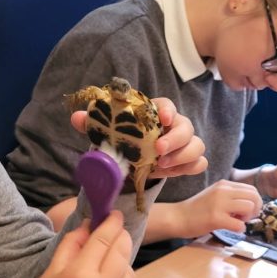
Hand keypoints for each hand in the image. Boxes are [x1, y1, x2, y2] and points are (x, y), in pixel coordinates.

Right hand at [22, 211, 134, 277]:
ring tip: (108, 264)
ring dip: (122, 264)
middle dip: (122, 238)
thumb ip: (72, 243)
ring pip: (130, 274)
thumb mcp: (52, 269)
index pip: (104, 240)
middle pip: (122, 253)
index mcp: (81, 275)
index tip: (115, 214)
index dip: (112, 224)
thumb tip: (91, 224)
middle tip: (118, 230)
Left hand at [69, 96, 207, 179]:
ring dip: (183, 156)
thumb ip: (92, 124)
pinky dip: (188, 168)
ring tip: (162, 166)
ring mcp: (183, 144)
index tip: (162, 118)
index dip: (167, 110)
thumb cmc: (124, 139)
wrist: (132, 158)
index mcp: (155, 114)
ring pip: (197, 145)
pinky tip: (170, 173)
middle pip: (187, 126)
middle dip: (175, 139)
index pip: (167, 105)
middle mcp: (173, 126)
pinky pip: (199, 163)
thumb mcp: (107, 132)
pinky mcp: (187, 161)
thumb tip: (77, 117)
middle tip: (158, 150)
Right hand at [177, 179, 262, 236]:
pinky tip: (230, 228)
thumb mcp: (215, 195)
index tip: (246, 212)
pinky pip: (239, 224)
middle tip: (245, 218)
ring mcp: (219, 204)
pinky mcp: (215, 218)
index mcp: (224, 185)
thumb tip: (252, 205)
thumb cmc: (196, 209)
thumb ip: (231, 196)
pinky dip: (239, 229)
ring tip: (236, 221)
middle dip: (255, 209)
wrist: (177, 217)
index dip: (255, 202)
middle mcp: (223, 191)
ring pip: (249, 207)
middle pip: (254, 196)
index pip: (251, 190)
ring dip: (247, 218)